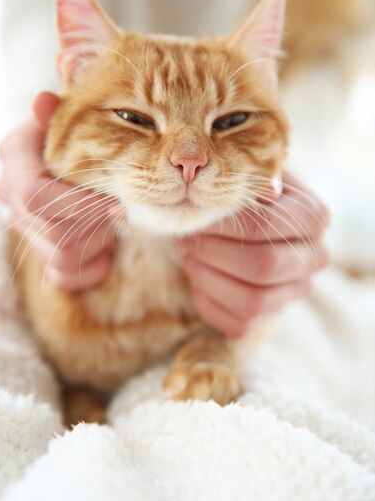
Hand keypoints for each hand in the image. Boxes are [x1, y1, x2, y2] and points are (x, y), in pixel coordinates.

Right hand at [0, 92, 115, 291]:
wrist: (73, 154)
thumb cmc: (79, 131)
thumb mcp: (73, 116)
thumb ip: (60, 112)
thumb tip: (43, 102)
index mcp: (14, 157)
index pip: (34, 195)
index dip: (80, 205)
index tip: (116, 203)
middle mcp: (9, 193)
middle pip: (54, 232)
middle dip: (95, 225)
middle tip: (119, 210)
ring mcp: (22, 226)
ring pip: (62, 256)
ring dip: (97, 242)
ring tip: (110, 221)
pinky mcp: (37, 251)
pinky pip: (63, 278)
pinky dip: (92, 267)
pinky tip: (105, 247)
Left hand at [178, 173, 329, 336]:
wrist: (250, 225)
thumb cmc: (246, 194)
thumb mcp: (250, 176)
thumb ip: (251, 179)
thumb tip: (266, 190)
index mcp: (314, 216)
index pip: (265, 227)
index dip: (222, 227)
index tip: (195, 219)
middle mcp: (314, 257)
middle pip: (262, 267)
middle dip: (213, 254)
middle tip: (186, 241)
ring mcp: (295, 291)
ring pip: (252, 302)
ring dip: (208, 279)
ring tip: (189, 258)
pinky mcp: (271, 317)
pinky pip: (238, 324)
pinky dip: (209, 302)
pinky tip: (199, 279)